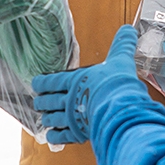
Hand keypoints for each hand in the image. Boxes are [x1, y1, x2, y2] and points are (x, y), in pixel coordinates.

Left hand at [33, 25, 142, 144]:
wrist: (120, 109)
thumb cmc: (118, 83)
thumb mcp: (121, 60)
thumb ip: (122, 45)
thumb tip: (129, 28)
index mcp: (77, 80)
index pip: (54, 80)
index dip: (43, 82)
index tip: (35, 83)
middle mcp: (70, 98)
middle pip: (50, 100)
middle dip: (42, 102)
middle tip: (37, 103)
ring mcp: (72, 117)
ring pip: (53, 118)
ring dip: (47, 118)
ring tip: (44, 120)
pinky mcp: (78, 132)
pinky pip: (61, 136)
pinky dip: (55, 136)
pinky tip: (51, 136)